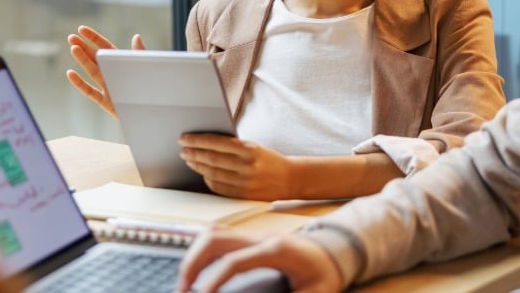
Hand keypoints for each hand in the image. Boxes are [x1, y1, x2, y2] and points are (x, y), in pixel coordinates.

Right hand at [64, 25, 144, 117]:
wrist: (155, 110)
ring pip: (92, 72)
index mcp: (122, 64)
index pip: (105, 48)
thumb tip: (136, 36)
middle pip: (95, 58)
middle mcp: (113, 74)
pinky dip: (80, 84)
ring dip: (82, 60)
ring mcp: (108, 88)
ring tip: (73, 48)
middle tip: (71, 38)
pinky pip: (91, 92)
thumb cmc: (153, 88)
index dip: (93, 38)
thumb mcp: (148, 69)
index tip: (81, 29)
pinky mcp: (107, 102)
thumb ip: (140, 54)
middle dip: (83, 47)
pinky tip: (70, 73)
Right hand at [177, 227, 342, 292]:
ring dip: (194, 254)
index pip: (233, 262)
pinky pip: (218, 235)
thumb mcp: (315, 292)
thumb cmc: (325, 271)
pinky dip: (201, 250)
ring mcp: (253, 233)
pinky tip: (198, 270)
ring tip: (185, 282)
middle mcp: (260, 237)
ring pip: (212, 232)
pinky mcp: (249, 236)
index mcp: (275, 250)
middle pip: (215, 238)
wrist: (336, 248)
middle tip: (182, 290)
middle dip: (192, 263)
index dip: (213, 281)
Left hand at [178, 134, 293, 200]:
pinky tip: (203, 174)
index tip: (184, 138)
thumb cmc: (268, 160)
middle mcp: (247, 166)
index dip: (197, 140)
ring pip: (212, 174)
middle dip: (193, 153)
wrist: (290, 178)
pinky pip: (219, 188)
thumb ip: (233, 146)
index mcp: (249, 149)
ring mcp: (245, 182)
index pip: (216, 143)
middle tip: (183, 150)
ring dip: (197, 166)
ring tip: (189, 160)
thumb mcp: (254, 147)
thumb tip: (205, 143)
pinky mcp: (243, 195)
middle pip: (211, 159)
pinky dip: (208, 180)